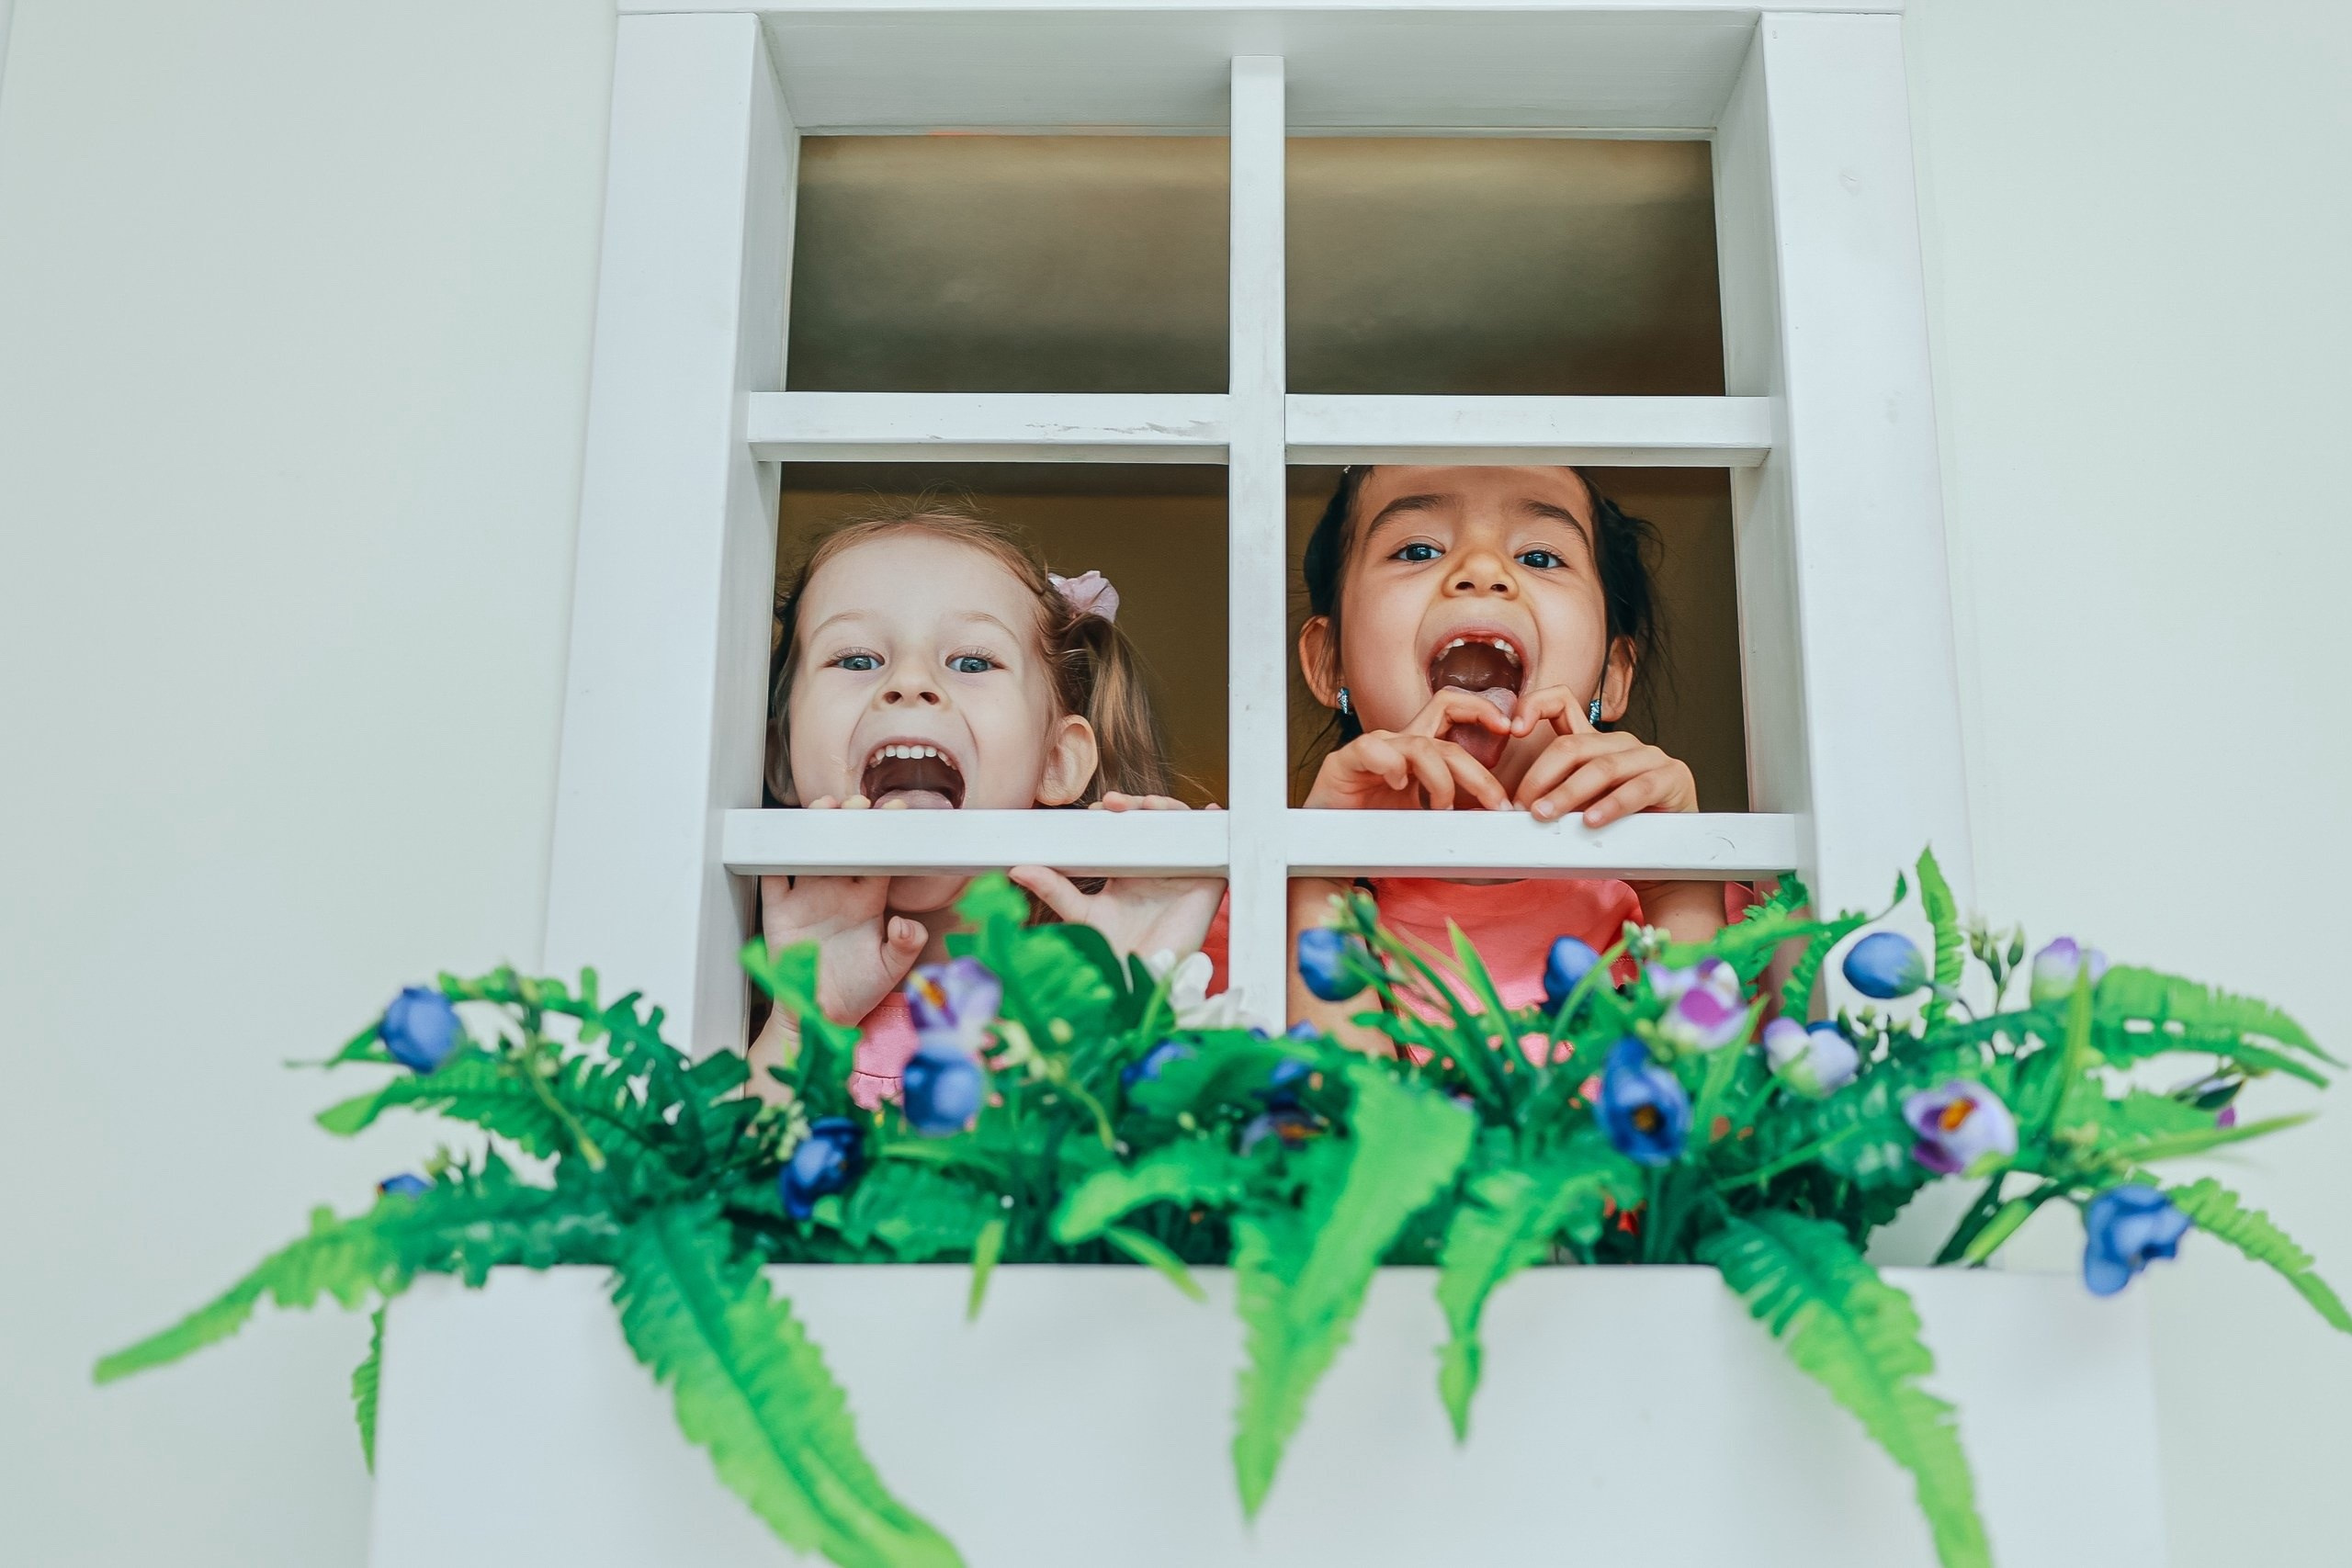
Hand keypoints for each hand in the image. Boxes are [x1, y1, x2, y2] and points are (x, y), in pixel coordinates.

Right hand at [758, 799, 925, 1025]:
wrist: (818, 1015)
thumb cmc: (857, 991)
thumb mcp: (889, 971)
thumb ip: (906, 947)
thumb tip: (908, 925)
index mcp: (868, 900)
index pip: (879, 857)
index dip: (887, 834)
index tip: (896, 812)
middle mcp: (837, 891)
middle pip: (843, 844)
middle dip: (851, 819)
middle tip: (857, 803)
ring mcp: (807, 897)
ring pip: (810, 850)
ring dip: (814, 826)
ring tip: (824, 807)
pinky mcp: (778, 910)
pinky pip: (771, 875)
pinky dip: (772, 854)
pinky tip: (780, 835)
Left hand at [1008, 794, 1226, 960]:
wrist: (1142, 979)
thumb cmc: (1112, 952)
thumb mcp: (1080, 913)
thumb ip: (1053, 889)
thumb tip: (1018, 868)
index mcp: (1128, 869)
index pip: (1123, 828)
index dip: (1113, 813)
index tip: (1095, 810)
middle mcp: (1156, 865)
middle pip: (1151, 820)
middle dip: (1134, 804)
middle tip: (1112, 805)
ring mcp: (1183, 870)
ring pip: (1179, 826)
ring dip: (1165, 807)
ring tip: (1146, 806)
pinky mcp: (1208, 880)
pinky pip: (1214, 845)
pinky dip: (1214, 824)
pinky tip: (1208, 811)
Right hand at [1303, 689, 1511, 810]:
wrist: (1330, 845)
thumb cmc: (1374, 829)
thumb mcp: (1425, 819)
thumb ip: (1455, 812)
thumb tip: (1493, 815)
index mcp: (1418, 751)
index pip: (1452, 712)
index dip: (1480, 710)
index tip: (1509, 729)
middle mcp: (1397, 745)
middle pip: (1445, 738)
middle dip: (1477, 771)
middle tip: (1495, 802)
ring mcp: (1373, 751)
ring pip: (1419, 746)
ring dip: (1440, 780)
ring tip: (1439, 809)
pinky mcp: (1346, 761)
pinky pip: (1374, 749)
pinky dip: (1392, 766)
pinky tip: (1398, 786)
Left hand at [1508, 687, 1698, 825]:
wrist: (1667, 855)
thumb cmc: (1619, 831)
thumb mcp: (1577, 808)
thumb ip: (1552, 796)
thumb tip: (1511, 806)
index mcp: (1595, 744)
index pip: (1563, 703)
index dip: (1536, 706)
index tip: (1513, 730)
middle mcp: (1622, 744)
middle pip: (1574, 746)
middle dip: (1541, 777)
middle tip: (1522, 807)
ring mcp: (1649, 757)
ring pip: (1602, 767)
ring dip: (1568, 793)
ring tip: (1546, 815)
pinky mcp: (1672, 778)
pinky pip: (1638, 788)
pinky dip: (1612, 805)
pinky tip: (1593, 821)